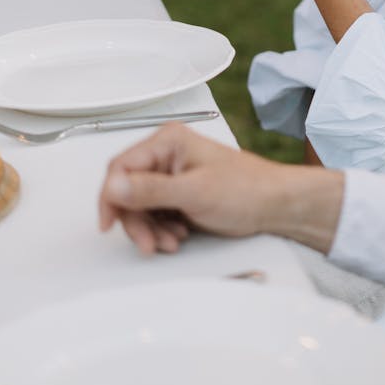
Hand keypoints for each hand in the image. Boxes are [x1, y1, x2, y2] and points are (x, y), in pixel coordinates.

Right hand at [99, 124, 286, 254]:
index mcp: (169, 142)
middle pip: (128, 191)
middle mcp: (168, 155)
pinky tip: (178, 236)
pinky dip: (161, 230)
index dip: (111, 196)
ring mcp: (173, 176)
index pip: (121, 167)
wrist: (275, 206)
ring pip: (140, 207)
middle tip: (149, 243)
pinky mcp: (179, 195)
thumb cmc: (247, 189)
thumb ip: (151, 190)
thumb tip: (114, 186)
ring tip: (171, 241)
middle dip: (136, 221)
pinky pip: (155, 215)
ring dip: (151, 229)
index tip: (108, 223)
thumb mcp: (194, 192)